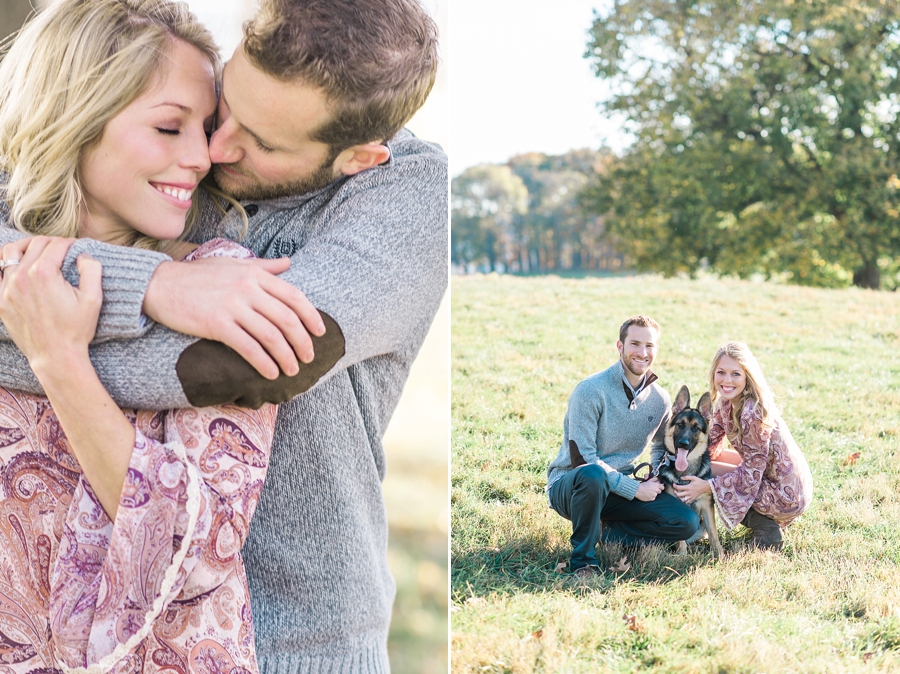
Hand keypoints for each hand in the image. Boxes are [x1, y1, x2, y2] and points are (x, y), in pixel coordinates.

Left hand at [0, 236, 101, 370]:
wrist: (56, 356)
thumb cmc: (76, 329)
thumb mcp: (93, 299)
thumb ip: (92, 269)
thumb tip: (83, 254)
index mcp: (44, 273)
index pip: (56, 244)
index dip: (70, 243)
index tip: (77, 247)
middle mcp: (21, 277)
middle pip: (35, 244)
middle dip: (51, 243)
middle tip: (62, 249)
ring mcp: (7, 289)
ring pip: (11, 252)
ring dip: (27, 247)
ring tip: (37, 250)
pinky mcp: (1, 300)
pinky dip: (8, 265)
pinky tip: (17, 267)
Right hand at [143, 256, 325, 379]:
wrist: (159, 285)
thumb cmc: (198, 276)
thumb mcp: (234, 264)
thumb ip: (264, 266)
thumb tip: (289, 263)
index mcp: (254, 274)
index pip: (294, 296)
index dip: (311, 316)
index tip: (320, 332)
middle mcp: (247, 288)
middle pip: (287, 319)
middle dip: (302, 342)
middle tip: (309, 358)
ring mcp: (232, 306)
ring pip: (271, 336)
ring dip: (286, 357)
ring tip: (292, 370)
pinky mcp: (216, 324)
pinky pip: (248, 347)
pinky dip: (263, 362)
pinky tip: (270, 373)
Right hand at [634, 477, 663, 501]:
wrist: (637, 490)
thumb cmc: (642, 485)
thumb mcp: (649, 480)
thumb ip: (654, 479)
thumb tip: (658, 480)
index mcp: (656, 485)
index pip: (662, 487)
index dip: (660, 487)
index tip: (658, 487)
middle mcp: (656, 490)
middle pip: (660, 491)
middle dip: (657, 490)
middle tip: (652, 489)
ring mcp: (654, 495)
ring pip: (656, 494)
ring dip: (653, 493)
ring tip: (648, 492)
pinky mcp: (652, 498)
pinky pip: (653, 498)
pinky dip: (651, 496)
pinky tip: (647, 494)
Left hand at [673, 475, 711, 502]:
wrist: (705, 487)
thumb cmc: (699, 482)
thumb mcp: (693, 477)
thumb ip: (686, 477)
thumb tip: (681, 478)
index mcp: (687, 487)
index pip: (678, 487)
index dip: (674, 485)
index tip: (674, 484)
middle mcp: (688, 493)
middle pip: (678, 494)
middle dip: (675, 492)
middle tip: (675, 490)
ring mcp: (690, 496)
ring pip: (682, 500)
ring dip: (679, 497)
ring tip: (678, 494)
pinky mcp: (692, 498)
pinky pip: (687, 502)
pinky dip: (684, 500)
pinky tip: (683, 497)